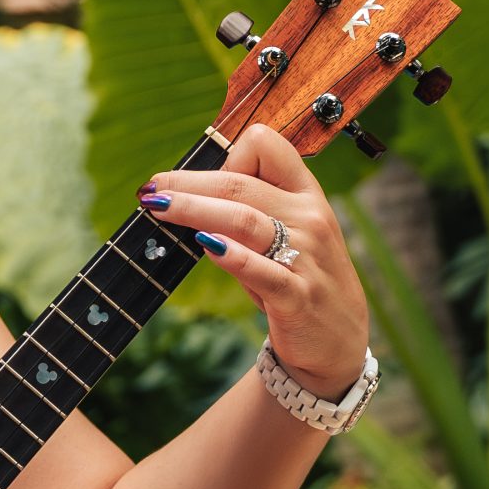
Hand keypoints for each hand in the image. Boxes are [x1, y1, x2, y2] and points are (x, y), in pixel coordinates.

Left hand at [139, 124, 371, 399]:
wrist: (337, 341)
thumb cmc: (297, 279)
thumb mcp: (285, 236)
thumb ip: (248, 213)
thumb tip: (187, 194)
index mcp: (307, 195)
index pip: (267, 146)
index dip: (229, 154)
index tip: (201, 180)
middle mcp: (310, 218)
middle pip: (240, 184)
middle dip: (188, 183)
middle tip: (152, 189)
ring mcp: (307, 256)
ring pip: (244, 219)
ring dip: (194, 209)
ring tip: (159, 209)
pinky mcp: (298, 296)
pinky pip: (263, 270)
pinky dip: (232, 255)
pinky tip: (205, 244)